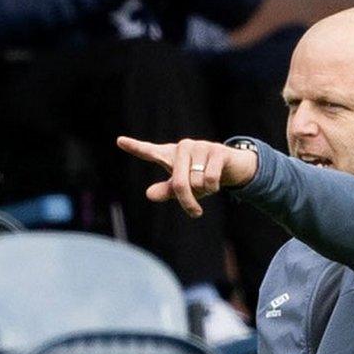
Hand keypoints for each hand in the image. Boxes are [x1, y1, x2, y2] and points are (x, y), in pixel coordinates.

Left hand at [116, 136, 257, 217]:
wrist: (233, 168)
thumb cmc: (203, 177)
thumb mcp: (184, 187)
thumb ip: (166, 191)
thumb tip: (149, 194)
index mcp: (170, 156)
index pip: (149, 151)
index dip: (135, 147)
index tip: (119, 141)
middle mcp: (182, 147)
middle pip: (178, 183)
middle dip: (188, 201)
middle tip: (195, 213)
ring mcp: (200, 146)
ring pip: (196, 182)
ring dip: (205, 192)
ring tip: (210, 185)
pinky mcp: (216, 150)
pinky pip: (210, 178)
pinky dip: (214, 187)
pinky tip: (219, 183)